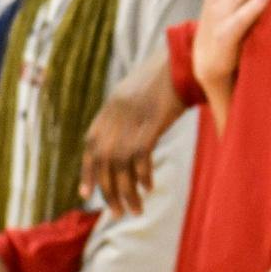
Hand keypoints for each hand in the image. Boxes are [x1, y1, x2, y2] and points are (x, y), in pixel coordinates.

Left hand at [79, 47, 184, 214]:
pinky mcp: (151, 122)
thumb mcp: (136, 93)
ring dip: (126, 192)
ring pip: (120, 165)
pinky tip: (148, 187)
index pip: (91, 146)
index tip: (86, 194)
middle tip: (117, 212)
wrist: (184, 59)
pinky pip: (140, 157)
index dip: (88, 172)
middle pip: (103, 162)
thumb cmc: (166, 76)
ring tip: (135, 209)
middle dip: (108, 191)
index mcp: (110, 108)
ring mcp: (132, 119)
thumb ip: (124, 113)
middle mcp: (116, 115)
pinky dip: (142, 176)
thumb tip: (122, 138)